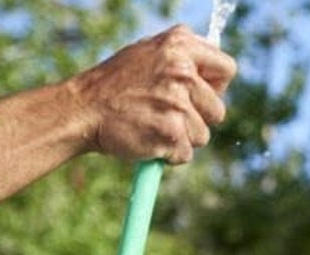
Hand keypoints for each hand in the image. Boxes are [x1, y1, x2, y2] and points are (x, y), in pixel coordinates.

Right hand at [68, 25, 237, 163]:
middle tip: (166, 113)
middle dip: (198, 118)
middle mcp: (182, 71)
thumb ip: (182, 56)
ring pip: (203, 136)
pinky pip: (185, 154)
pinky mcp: (171, 132)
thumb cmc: (115, 85)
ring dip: (181, 137)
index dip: (216, 86)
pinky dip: (169, 153)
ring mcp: (177, 103)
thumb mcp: (148, 53)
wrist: (82, 110)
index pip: (227, 68)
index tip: (200, 94)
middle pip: (218, 110)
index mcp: (180, 45)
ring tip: (152, 123)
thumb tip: (212, 68)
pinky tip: (147, 137)